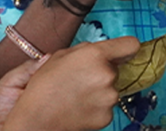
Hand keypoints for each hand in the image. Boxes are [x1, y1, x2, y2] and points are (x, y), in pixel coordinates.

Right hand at [0, 37, 138, 130]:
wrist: (34, 120)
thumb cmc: (43, 88)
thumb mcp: (60, 57)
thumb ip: (85, 50)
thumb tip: (101, 50)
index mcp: (96, 55)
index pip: (130, 45)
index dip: (125, 48)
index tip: (122, 53)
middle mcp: (107, 74)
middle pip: (116, 69)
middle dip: (102, 73)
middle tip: (81, 81)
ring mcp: (109, 97)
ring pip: (111, 89)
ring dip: (100, 91)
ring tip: (76, 97)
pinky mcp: (107, 116)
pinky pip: (106, 107)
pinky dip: (96, 108)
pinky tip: (79, 108)